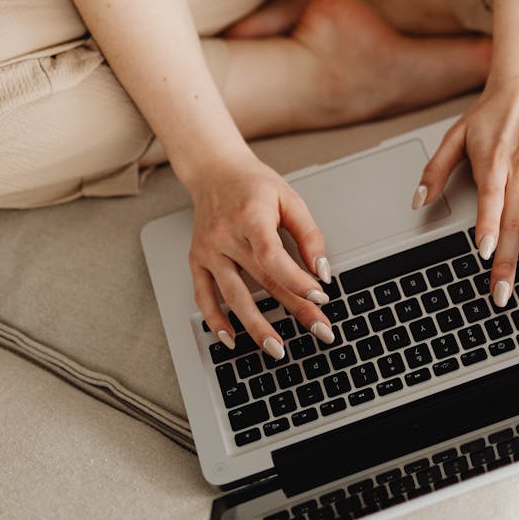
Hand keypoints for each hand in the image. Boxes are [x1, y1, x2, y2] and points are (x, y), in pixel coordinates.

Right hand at [187, 147, 335, 359]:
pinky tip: (230, 339)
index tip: (320, 296)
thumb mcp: (290, 198)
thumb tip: (322, 270)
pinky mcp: (197, 260)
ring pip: (233, 296)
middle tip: (320, 330)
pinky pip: (204, 296)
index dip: (297, 280)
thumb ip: (309, 234)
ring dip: (255, 326)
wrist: (214, 171)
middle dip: (294, 309)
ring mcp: (208, 250)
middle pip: (262, 281)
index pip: (273, 257)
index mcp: (250, 217)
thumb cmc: (254, 184)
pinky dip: (216, 320)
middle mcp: (225, 236)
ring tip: (277, 348)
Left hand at [412, 76, 518, 305]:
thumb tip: (418, 201)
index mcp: (493, 160)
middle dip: (510, 257)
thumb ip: (435, 169)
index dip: (489, 226)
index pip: (490, 199)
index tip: (486, 252)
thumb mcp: (455, 135)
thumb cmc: (491, 112)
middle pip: (516, 216)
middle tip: (505, 290)